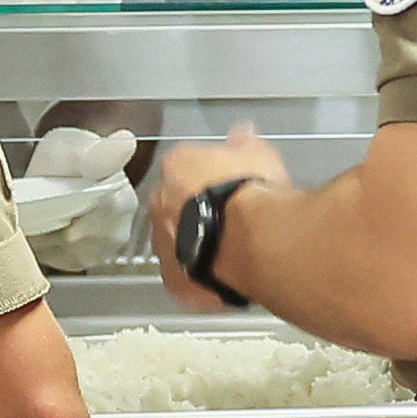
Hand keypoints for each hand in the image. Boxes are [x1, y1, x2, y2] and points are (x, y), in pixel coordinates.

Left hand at [138, 125, 292, 313]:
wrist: (251, 241)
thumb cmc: (251, 190)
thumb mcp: (257, 153)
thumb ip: (244, 142)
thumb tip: (242, 133)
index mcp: (176, 168)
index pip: (184, 167)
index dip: (206, 175)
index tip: (226, 182)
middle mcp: (160, 206)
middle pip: (173, 206)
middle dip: (194, 211)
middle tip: (226, 218)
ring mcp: (164, 247)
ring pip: (177, 244)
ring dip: (196, 245)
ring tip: (229, 251)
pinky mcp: (177, 284)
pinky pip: (187, 280)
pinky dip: (201, 280)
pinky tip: (223, 279)